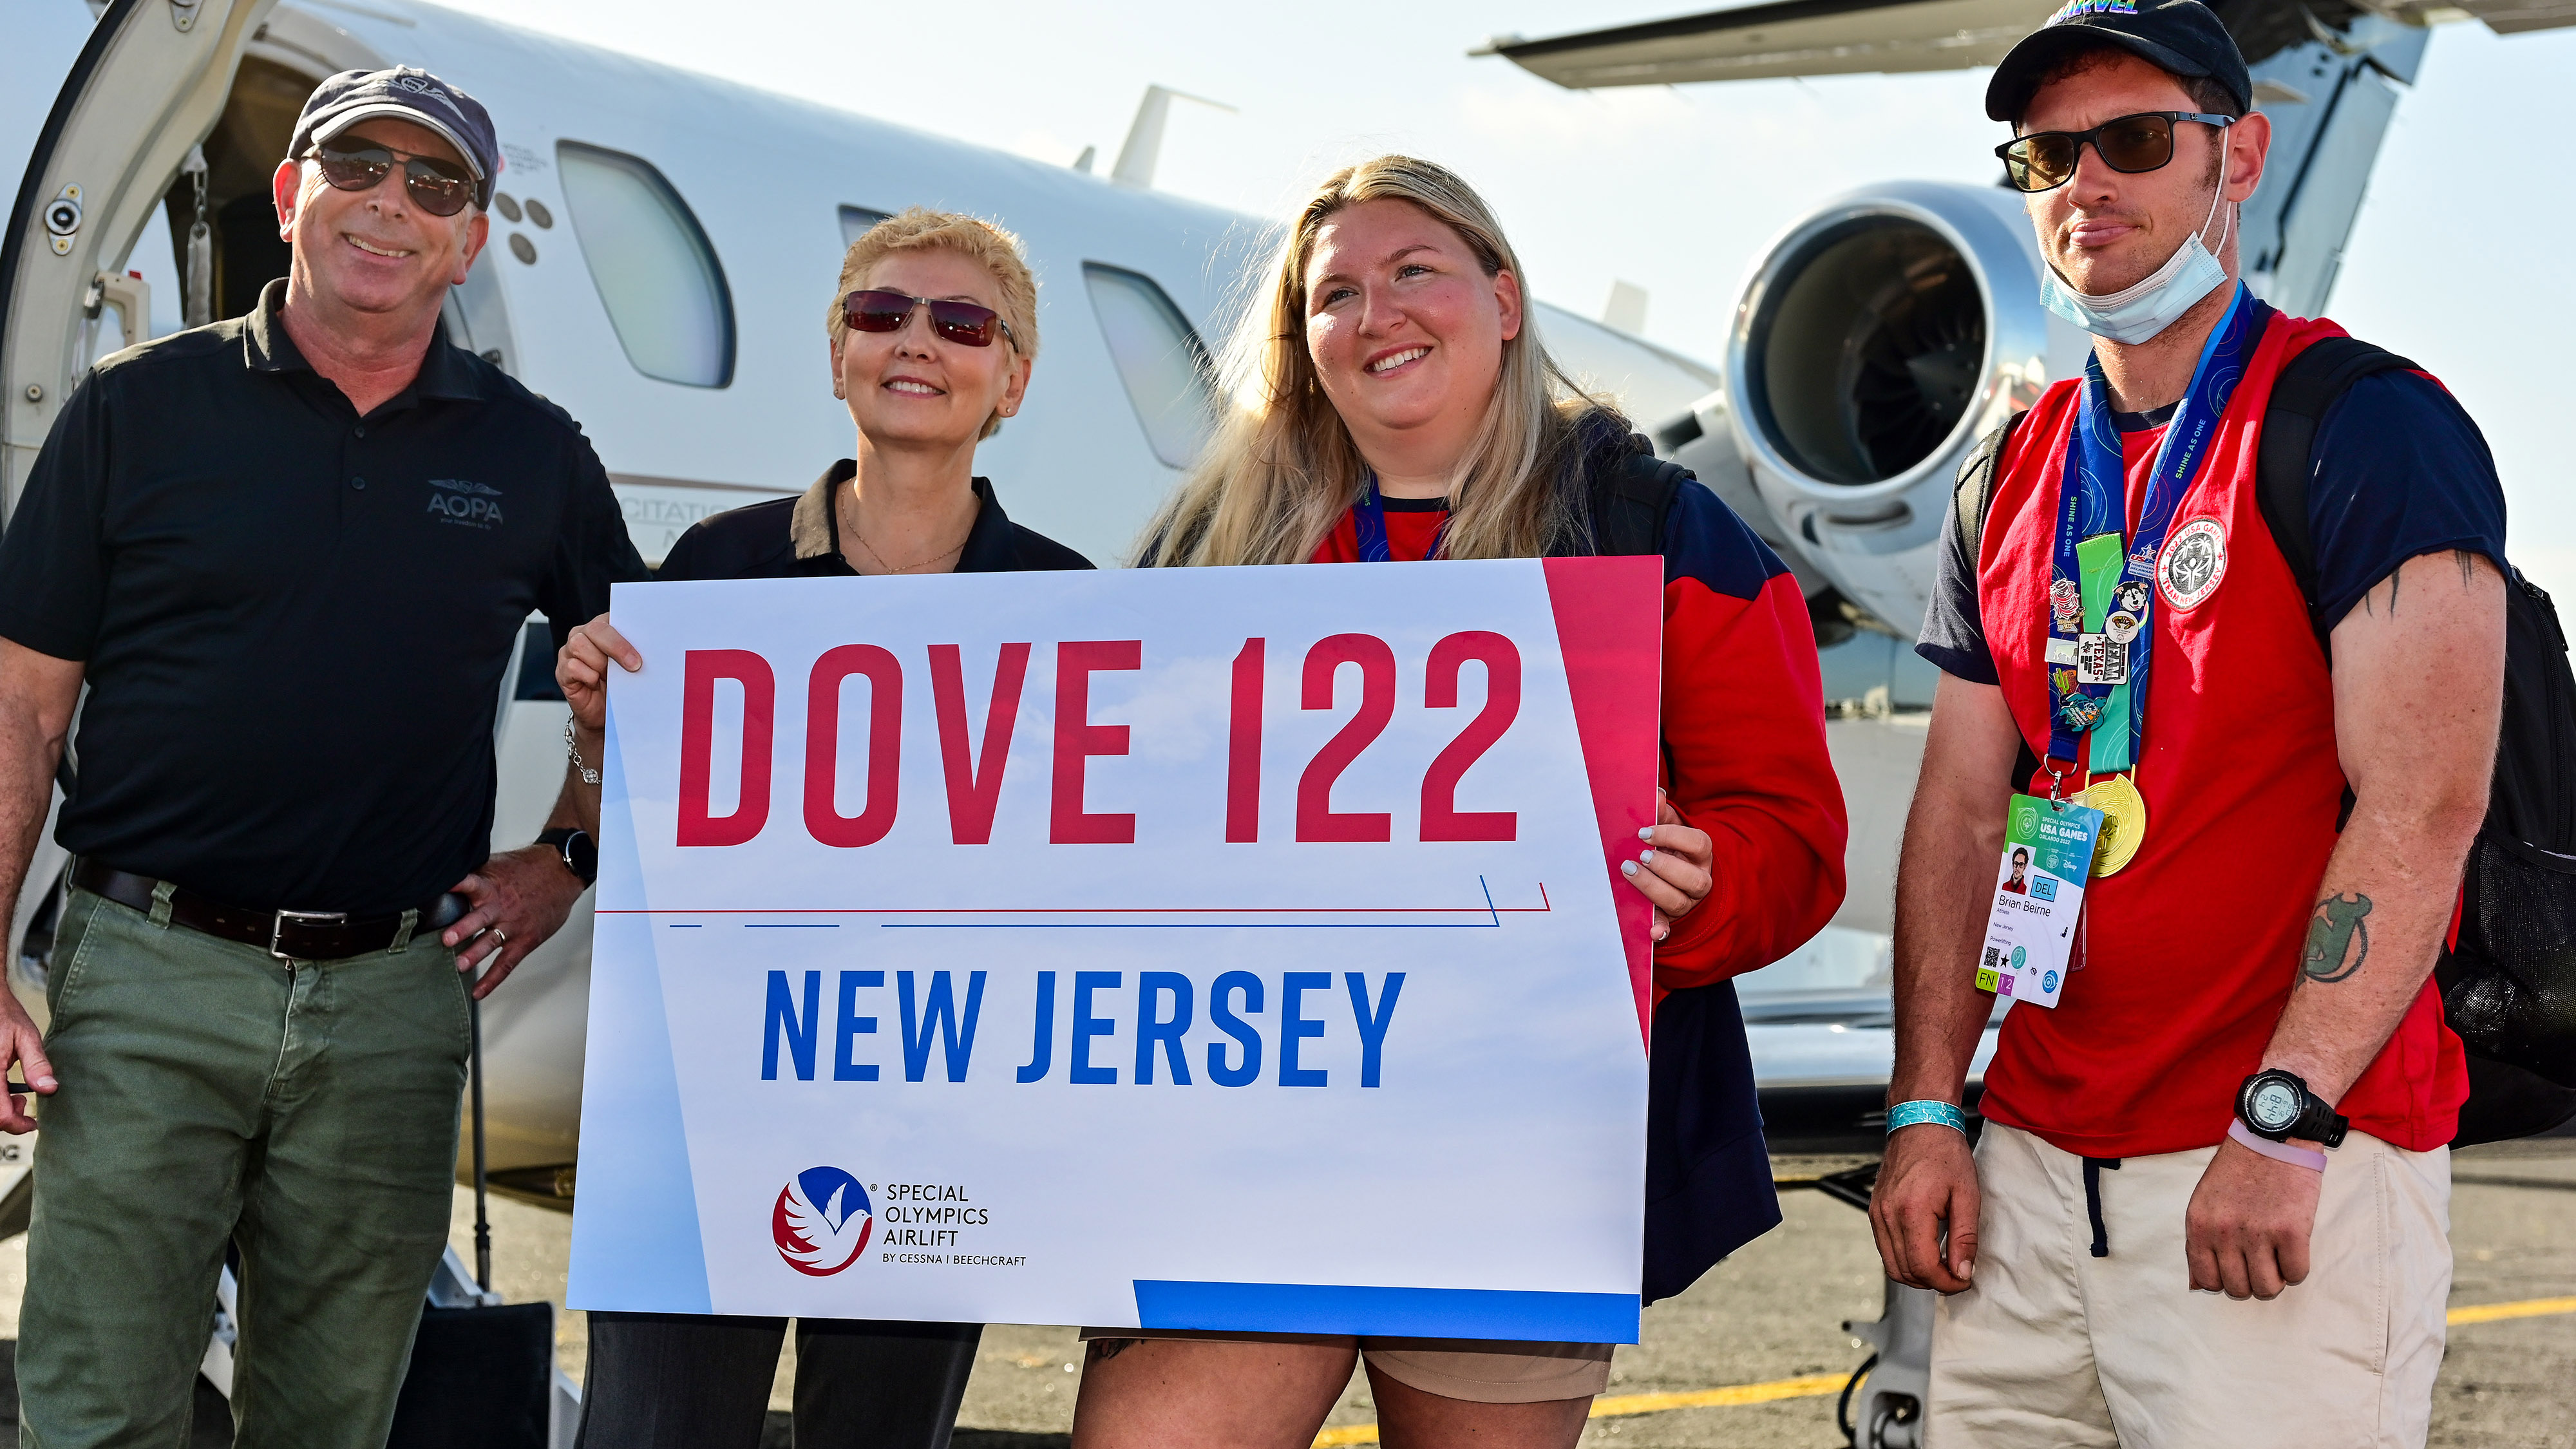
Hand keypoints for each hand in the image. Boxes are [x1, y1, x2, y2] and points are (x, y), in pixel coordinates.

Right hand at [0, 991, 53, 1133]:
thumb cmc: (4, 1015)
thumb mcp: (25, 1037)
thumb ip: (36, 1064)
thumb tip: (49, 1089)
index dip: (17, 1124)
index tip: (33, 1123)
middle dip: (8, 1118)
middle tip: (26, 1105)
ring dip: (0, 1109)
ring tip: (16, 1097)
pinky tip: (4, 1088)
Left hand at [442, 844, 584, 999]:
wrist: (561, 873)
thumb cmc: (529, 869)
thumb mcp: (499, 864)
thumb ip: (474, 875)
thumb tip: (445, 877)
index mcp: (491, 885)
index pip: (471, 883)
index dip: (456, 885)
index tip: (442, 889)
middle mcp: (500, 906)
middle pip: (479, 918)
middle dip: (463, 929)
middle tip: (447, 939)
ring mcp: (512, 926)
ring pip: (490, 942)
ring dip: (474, 954)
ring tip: (459, 965)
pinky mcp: (524, 941)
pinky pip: (506, 964)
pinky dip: (492, 979)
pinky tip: (478, 991)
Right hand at [556, 611, 640, 734]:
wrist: (604, 714)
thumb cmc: (620, 686)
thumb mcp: (634, 666)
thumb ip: (641, 653)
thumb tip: (662, 649)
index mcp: (605, 627)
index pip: (614, 616)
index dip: (628, 628)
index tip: (645, 644)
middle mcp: (585, 635)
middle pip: (596, 629)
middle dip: (617, 646)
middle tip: (634, 665)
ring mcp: (570, 652)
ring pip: (580, 645)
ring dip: (600, 663)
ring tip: (610, 677)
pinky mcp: (562, 671)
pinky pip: (573, 666)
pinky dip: (588, 676)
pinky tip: (596, 683)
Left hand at [1622, 790, 1711, 943]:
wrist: (1672, 873)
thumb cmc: (1668, 847)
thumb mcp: (1668, 828)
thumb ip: (1662, 813)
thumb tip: (1656, 795)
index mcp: (1700, 854)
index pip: (1698, 844)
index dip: (1671, 837)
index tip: (1643, 833)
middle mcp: (1699, 879)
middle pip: (1692, 879)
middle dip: (1664, 867)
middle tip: (1639, 856)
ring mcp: (1687, 901)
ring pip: (1678, 902)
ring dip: (1652, 888)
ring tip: (1629, 872)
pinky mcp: (1671, 918)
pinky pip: (1668, 928)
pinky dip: (1660, 930)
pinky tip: (1651, 932)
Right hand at [1870, 1122, 1979, 1292]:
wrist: (1919, 1124)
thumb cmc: (1945, 1155)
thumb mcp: (1967, 1196)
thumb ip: (1965, 1238)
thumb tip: (1963, 1272)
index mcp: (1911, 1211)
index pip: (1924, 1267)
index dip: (1947, 1283)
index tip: (1965, 1280)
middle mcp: (1887, 1215)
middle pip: (1905, 1272)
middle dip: (1933, 1282)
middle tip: (1957, 1275)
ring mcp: (1876, 1214)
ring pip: (1892, 1265)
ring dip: (1918, 1275)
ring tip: (1943, 1267)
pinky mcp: (1874, 1211)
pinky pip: (1886, 1249)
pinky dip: (1905, 1259)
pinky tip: (1926, 1252)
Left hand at [2185, 1135, 2320, 1298]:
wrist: (2273, 1135)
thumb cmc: (2239, 1169)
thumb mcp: (2205, 1201)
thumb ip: (2200, 1241)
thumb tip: (2198, 1286)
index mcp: (2199, 1225)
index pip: (2207, 1281)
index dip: (2225, 1280)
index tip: (2237, 1267)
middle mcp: (2224, 1233)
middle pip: (2239, 1289)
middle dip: (2251, 1280)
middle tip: (2261, 1260)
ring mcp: (2258, 1233)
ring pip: (2267, 1288)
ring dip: (2276, 1278)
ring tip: (2277, 1257)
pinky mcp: (2292, 1231)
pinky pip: (2296, 1274)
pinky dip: (2296, 1267)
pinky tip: (2293, 1248)